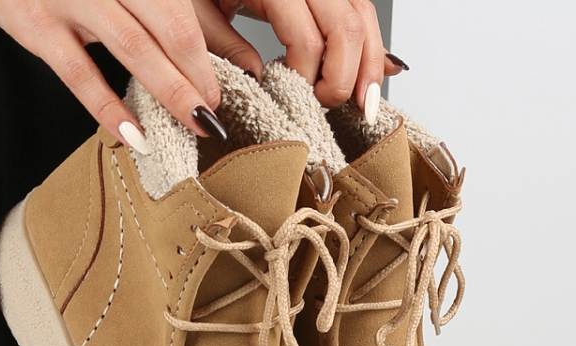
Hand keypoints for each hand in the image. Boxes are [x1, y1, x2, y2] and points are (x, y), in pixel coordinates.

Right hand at [0, 0, 261, 140]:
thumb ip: (170, 11)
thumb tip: (239, 60)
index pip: (181, 9)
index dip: (208, 52)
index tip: (223, 90)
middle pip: (167, 25)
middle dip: (197, 75)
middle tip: (214, 115)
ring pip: (131, 46)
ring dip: (168, 91)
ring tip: (194, 126)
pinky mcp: (34, 22)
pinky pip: (80, 73)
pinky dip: (109, 108)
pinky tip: (135, 137)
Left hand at [226, 2, 400, 108]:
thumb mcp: (196, 12)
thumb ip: (226, 46)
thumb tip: (261, 80)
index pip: (308, 40)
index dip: (309, 80)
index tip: (297, 102)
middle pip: (347, 27)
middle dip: (346, 76)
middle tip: (328, 105)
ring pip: (363, 15)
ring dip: (368, 63)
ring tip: (363, 102)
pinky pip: (361, 8)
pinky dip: (371, 43)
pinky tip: (379, 70)